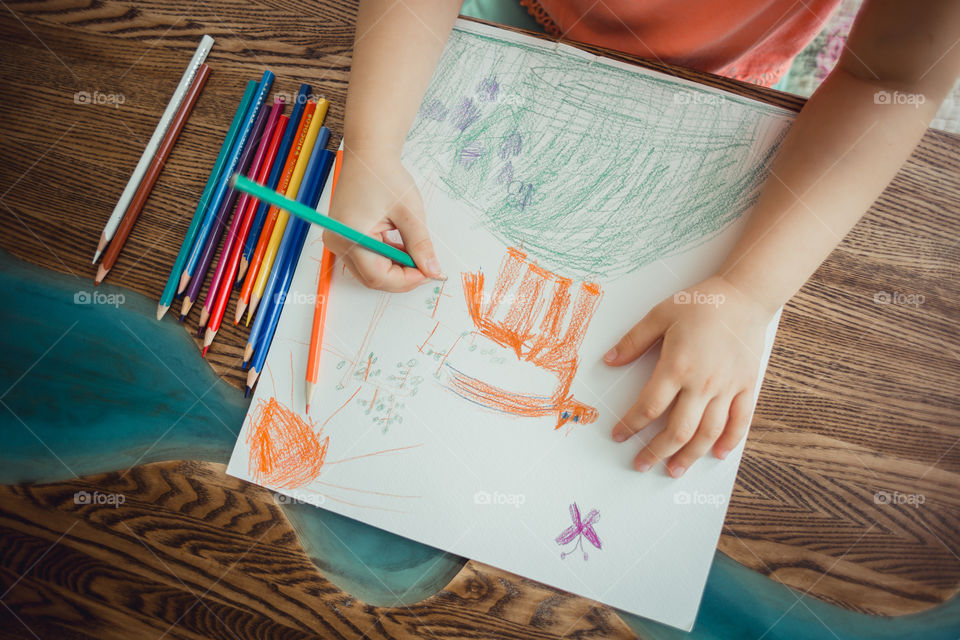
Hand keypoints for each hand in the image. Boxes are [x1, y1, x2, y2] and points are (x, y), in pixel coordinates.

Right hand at [325, 149, 442, 291]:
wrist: (369, 155)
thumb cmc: (385, 176)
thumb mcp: (409, 212)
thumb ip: (420, 245)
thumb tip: (432, 270)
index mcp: (350, 235)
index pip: (378, 276)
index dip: (405, 280)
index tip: (428, 273)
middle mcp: (338, 242)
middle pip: (372, 277)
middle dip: (401, 277)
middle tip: (425, 266)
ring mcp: (338, 240)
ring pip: (370, 271)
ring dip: (395, 268)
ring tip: (415, 253)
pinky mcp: (343, 237)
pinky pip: (366, 259)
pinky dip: (386, 259)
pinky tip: (402, 248)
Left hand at [603, 275, 773, 475]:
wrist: (744, 295)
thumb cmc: (701, 303)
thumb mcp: (659, 315)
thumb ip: (633, 341)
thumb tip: (609, 361)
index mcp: (677, 366)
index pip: (649, 406)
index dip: (631, 424)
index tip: (619, 435)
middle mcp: (702, 383)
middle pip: (678, 430)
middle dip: (657, 452)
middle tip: (641, 464)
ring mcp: (727, 387)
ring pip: (708, 433)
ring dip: (690, 456)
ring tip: (674, 470)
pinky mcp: (746, 386)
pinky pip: (740, 421)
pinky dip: (730, 441)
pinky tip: (717, 454)